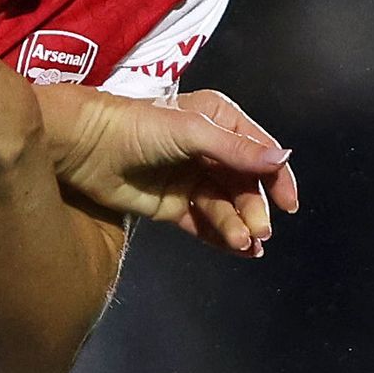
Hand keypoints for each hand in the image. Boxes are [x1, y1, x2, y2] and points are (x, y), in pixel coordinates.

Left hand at [52, 87, 298, 256]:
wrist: (85, 147)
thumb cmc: (138, 127)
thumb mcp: (192, 132)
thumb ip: (236, 150)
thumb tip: (284, 158)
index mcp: (219, 122)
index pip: (259, 152)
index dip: (277, 178)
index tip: (288, 204)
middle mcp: (209, 150)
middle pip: (244, 185)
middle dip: (254, 208)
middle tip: (258, 231)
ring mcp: (191, 179)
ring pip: (226, 207)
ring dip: (238, 225)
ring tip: (243, 243)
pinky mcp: (172, 206)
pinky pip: (205, 224)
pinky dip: (222, 236)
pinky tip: (238, 250)